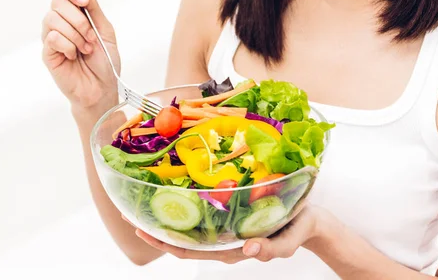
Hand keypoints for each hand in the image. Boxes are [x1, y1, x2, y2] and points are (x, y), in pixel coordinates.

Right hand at [42, 0, 120, 109]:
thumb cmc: (105, 62)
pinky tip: (74, 55)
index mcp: (74, 13)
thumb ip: (93, 7)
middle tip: (91, 36)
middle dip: (79, 19)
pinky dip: (68, 45)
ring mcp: (52, 36)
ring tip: (86, 49)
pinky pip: (52, 37)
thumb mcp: (105, 30)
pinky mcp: (47, 52)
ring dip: (75, 34)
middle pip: (57, 1)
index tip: (84, 1)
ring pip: (53, 18)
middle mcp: (60, 21)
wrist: (101, 88)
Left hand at [134, 204, 332, 263]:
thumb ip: (271, 250)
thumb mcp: (288, 243)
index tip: (140, 229)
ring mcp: (224, 224)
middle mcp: (221, 237)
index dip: (162, 242)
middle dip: (154, 226)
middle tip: (128, 209)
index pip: (189, 250)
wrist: (309, 219)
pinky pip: (204, 206)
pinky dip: (187, 198)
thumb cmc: (297, 230)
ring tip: (143, 194)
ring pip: (189, 221)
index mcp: (229, 248)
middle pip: (181, 236)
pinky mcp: (230, 210)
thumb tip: (249, 251)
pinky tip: (175, 184)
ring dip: (166, 210)